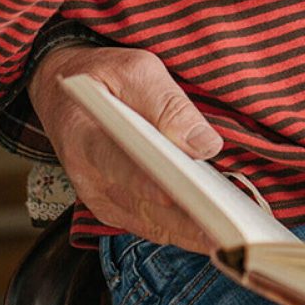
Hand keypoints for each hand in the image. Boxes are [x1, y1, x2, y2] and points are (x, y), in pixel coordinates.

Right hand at [30, 44, 221, 252]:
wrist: (69, 94)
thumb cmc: (105, 77)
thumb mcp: (136, 71)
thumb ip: (168, 105)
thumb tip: (203, 145)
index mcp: (84, 137)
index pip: (119, 165)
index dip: (150, 184)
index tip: (181, 196)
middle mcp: (89, 179)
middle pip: (144, 206)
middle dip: (189, 218)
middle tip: (230, 226)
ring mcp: (103, 199)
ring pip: (155, 225)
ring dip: (194, 232)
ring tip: (235, 233)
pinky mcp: (119, 209)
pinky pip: (156, 226)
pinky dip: (187, 230)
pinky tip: (219, 229)